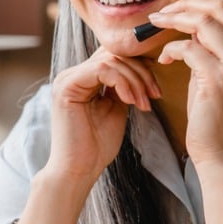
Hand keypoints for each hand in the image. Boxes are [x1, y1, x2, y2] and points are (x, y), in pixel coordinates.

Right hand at [45, 47, 159, 189]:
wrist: (80, 170)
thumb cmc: (97, 146)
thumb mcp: (116, 108)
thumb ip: (122, 87)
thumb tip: (142, 69)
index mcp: (82, 79)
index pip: (112, 56)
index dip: (138, 67)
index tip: (155, 90)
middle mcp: (71, 74)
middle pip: (113, 54)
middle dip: (141, 72)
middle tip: (154, 95)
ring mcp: (67, 79)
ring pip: (110, 60)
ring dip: (135, 81)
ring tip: (144, 104)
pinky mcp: (67, 87)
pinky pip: (102, 70)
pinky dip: (122, 83)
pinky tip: (131, 101)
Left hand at [148, 0, 222, 165]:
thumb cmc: (215, 114)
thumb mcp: (220, 74)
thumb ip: (213, 47)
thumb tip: (193, 22)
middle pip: (221, 8)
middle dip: (188, 3)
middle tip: (164, 11)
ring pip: (205, 22)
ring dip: (175, 19)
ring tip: (157, 25)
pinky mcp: (219, 79)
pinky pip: (189, 48)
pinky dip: (171, 49)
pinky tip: (164, 60)